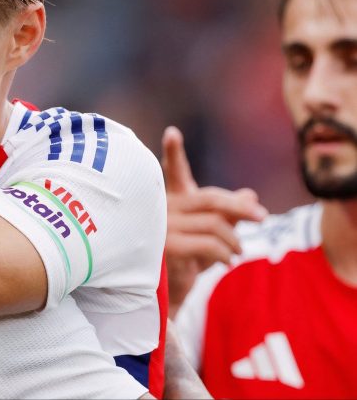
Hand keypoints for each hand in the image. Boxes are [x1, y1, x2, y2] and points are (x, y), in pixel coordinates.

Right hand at [162, 126, 266, 313]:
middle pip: (211, 199)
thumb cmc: (184, 258)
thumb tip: (250, 194)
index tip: (172, 132)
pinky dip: (225, 254)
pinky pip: (210, 244)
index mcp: (170, 200)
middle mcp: (163, 209)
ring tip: (237, 252)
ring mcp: (163, 227)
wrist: (163, 294)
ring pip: (215, 224)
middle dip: (240, 207)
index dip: (173, 152)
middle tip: (262, 217)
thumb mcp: (208, 234)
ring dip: (234, 240)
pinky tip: (225, 262)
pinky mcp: (168, 247)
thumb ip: (227, 213)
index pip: (173, 172)